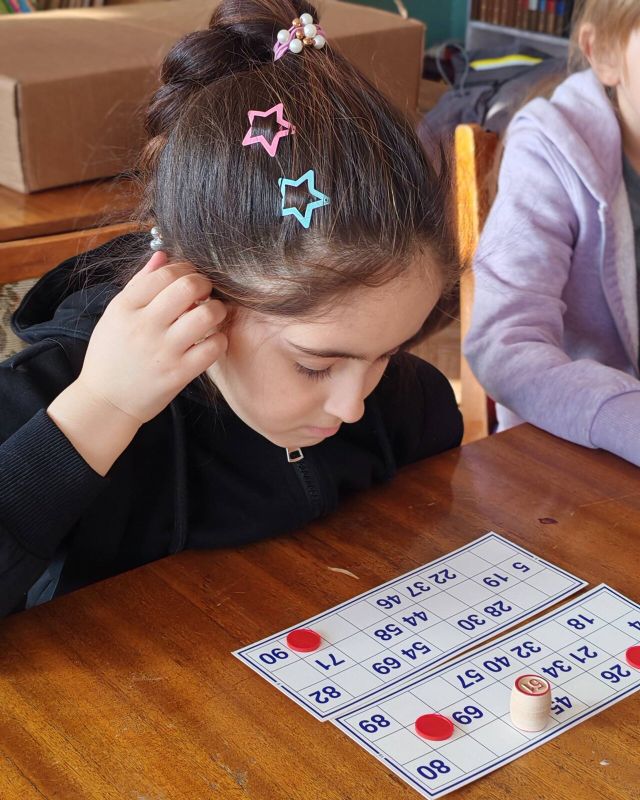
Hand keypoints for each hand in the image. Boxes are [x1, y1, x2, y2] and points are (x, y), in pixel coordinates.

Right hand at [75, 250, 226, 423]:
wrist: (106, 402)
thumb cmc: (112, 355)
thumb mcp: (116, 315)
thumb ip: (140, 283)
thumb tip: (163, 255)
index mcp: (125, 307)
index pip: (165, 274)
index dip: (185, 269)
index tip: (189, 277)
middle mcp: (144, 326)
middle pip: (188, 288)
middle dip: (205, 284)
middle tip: (205, 293)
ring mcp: (163, 351)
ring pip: (205, 316)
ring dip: (216, 310)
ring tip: (212, 315)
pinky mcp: (178, 374)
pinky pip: (213, 347)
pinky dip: (219, 340)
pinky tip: (212, 340)